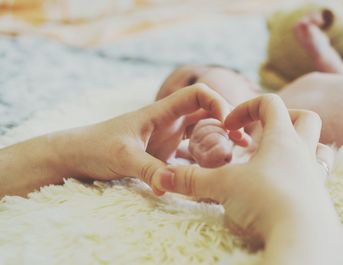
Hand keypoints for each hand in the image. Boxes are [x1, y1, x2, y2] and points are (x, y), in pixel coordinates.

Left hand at [53, 84, 230, 193]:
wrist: (76, 155)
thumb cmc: (94, 146)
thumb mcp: (122, 157)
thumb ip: (146, 169)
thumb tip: (167, 187)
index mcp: (160, 113)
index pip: (197, 95)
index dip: (217, 102)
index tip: (229, 122)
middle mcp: (168, 122)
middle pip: (206, 114)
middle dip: (227, 123)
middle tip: (245, 142)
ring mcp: (167, 138)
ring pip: (201, 133)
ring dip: (219, 140)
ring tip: (238, 155)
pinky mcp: (163, 154)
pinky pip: (190, 153)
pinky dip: (204, 158)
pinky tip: (215, 170)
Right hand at [152, 94, 335, 238]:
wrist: (302, 237)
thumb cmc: (265, 201)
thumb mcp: (223, 187)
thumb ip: (192, 179)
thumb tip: (163, 176)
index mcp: (282, 139)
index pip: (270, 103)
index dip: (247, 107)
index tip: (230, 126)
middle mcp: (303, 152)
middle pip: (306, 118)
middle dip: (284, 119)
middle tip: (262, 134)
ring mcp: (315, 175)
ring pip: (319, 147)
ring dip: (301, 145)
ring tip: (277, 158)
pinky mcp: (319, 198)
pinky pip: (318, 176)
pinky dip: (303, 173)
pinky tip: (283, 186)